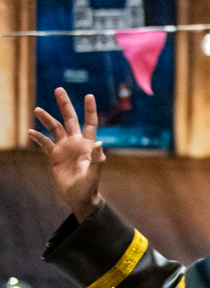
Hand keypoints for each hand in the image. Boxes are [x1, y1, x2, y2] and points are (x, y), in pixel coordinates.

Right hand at [28, 88, 105, 221]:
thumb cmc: (89, 187)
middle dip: (65, 105)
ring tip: (37, 109)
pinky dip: (38, 137)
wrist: (78, 198)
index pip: (90, 123)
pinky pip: (45, 143)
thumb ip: (97, 159)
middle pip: (70, 119)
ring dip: (46, 119)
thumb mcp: (94, 174)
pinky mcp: (54, 156)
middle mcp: (76, 143)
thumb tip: (100, 142)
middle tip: (59, 89)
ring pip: (55, 128)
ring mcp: (64, 148)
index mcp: (88, 145)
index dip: (89, 110)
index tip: (89, 95)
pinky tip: (31, 132)